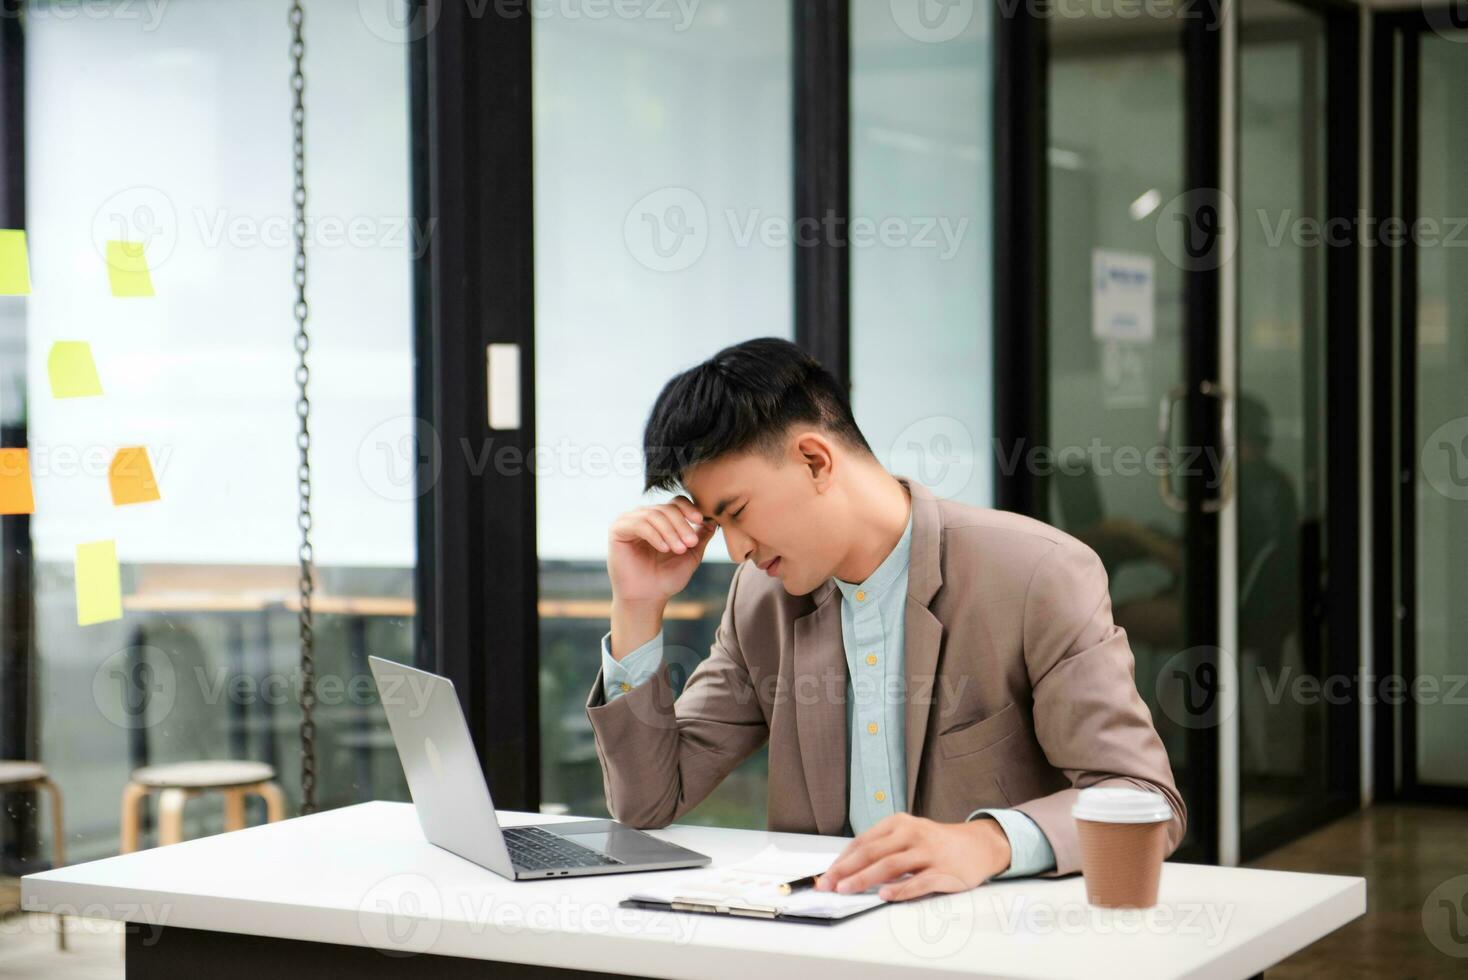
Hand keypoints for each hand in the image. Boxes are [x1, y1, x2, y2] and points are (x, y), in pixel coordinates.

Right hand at [607, 496, 715, 603]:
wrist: (647, 599)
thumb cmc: (667, 579)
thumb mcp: (691, 555)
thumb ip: (701, 537)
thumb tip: (713, 519)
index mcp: (661, 520)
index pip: (676, 503)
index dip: (689, 509)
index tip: (700, 521)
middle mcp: (644, 516)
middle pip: (667, 508)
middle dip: (682, 525)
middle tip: (691, 543)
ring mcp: (629, 521)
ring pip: (654, 515)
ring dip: (670, 532)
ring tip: (679, 549)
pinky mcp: (617, 529)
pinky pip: (639, 524)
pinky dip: (655, 535)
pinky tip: (664, 548)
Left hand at [814, 812, 1011, 901]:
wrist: (978, 845)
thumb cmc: (936, 843)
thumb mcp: (908, 835)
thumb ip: (883, 848)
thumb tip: (849, 870)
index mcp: (899, 823)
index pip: (863, 841)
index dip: (842, 859)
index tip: (825, 875)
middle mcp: (912, 833)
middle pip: (872, 852)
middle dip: (846, 870)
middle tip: (828, 885)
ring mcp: (928, 852)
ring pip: (891, 865)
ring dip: (865, 879)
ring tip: (847, 890)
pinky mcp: (944, 871)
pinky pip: (918, 882)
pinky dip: (900, 890)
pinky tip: (885, 896)